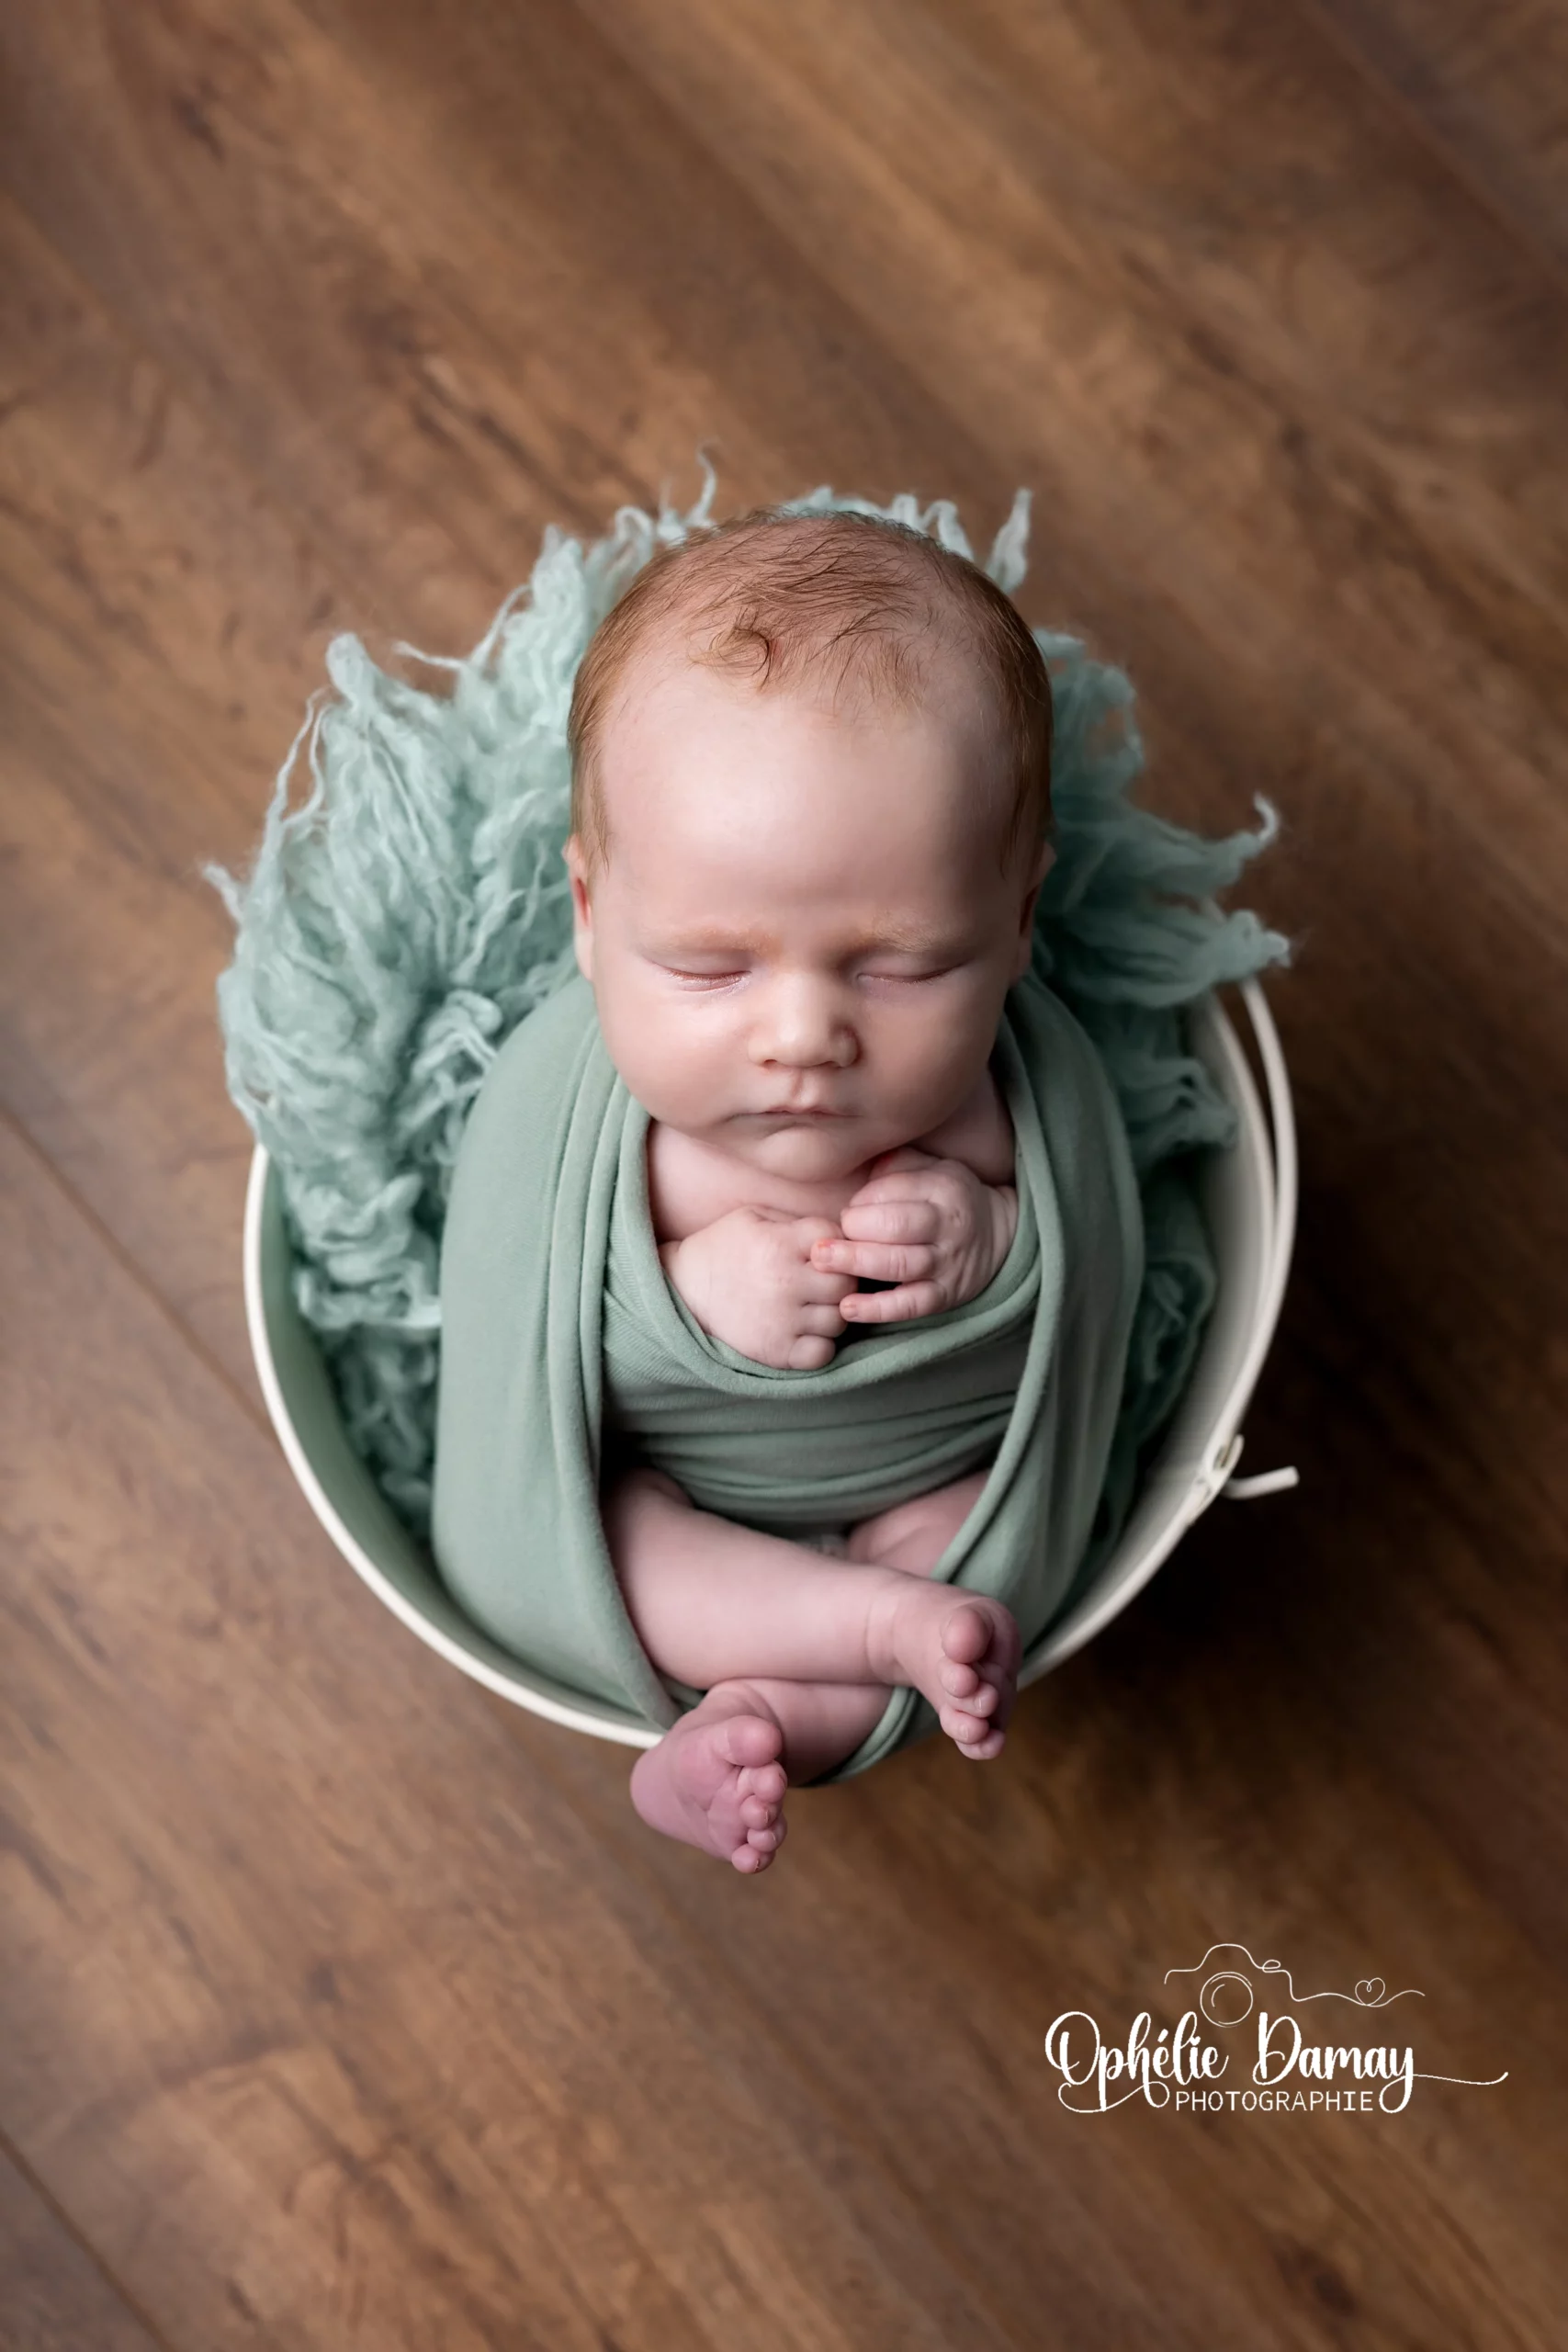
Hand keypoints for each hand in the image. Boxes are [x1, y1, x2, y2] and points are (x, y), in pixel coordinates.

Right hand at [659, 1207, 856, 1370]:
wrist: (681, 1293)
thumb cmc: (720, 1250)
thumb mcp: (750, 1218)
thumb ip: (793, 1221)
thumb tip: (835, 1235)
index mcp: (779, 1244)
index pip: (836, 1239)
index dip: (833, 1243)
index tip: (818, 1253)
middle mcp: (785, 1281)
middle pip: (845, 1282)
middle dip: (840, 1280)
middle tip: (823, 1283)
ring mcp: (782, 1320)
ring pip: (839, 1319)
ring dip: (831, 1313)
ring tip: (812, 1308)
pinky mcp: (776, 1351)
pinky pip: (823, 1353)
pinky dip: (820, 1345)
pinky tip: (806, 1333)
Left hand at [807, 1147, 1017, 1327]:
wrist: (995, 1235)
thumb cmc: (941, 1198)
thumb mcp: (929, 1168)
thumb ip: (894, 1163)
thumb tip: (851, 1156)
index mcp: (943, 1187)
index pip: (896, 1189)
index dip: (862, 1200)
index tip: (844, 1210)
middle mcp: (949, 1224)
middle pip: (897, 1226)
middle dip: (854, 1231)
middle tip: (819, 1240)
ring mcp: (948, 1263)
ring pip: (901, 1265)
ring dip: (857, 1264)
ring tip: (821, 1262)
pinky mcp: (945, 1295)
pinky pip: (911, 1305)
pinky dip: (878, 1309)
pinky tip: (847, 1307)